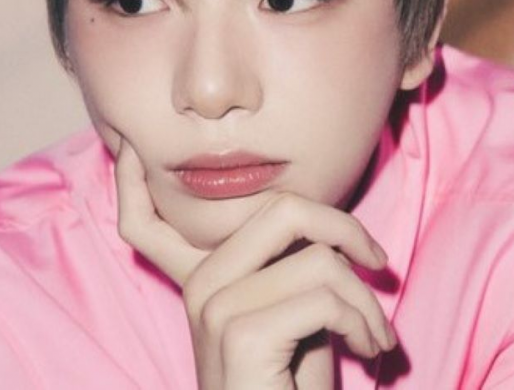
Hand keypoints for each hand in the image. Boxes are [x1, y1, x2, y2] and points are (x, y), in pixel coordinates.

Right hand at [114, 141, 396, 389]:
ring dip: (366, 300)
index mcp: (201, 276)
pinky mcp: (239, 333)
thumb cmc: (291, 387)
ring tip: (374, 336)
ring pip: (320, 258)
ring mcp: (212, 305)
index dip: (135, 180)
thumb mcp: (290, 313)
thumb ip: (289, 265)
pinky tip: (366, 349)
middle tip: (379, 266)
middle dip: (347, 229)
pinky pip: (325, 297)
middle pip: (282, 208)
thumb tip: (329, 225)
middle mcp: (198, 284)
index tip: (139, 148)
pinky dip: (362, 323)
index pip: (147, 218)